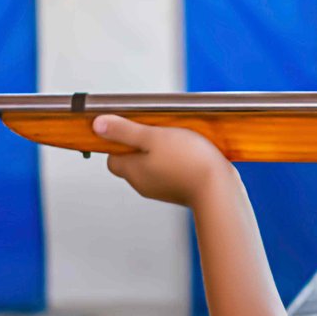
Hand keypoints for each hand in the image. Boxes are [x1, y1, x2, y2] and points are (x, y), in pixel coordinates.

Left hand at [92, 115, 238, 208]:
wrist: (220, 189)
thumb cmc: (188, 161)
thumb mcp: (153, 137)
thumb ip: (124, 131)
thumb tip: (97, 125)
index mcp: (132, 171)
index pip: (112, 157)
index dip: (119, 140)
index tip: (133, 127)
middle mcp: (144, 184)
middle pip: (133, 160)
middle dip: (143, 144)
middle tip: (159, 130)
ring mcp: (162, 189)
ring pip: (153, 165)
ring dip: (162, 151)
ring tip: (179, 139)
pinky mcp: (180, 190)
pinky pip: (171, 172)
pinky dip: (177, 161)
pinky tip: (191, 151)